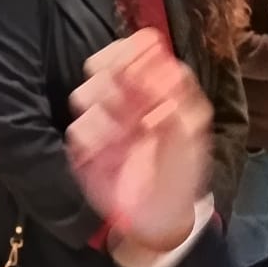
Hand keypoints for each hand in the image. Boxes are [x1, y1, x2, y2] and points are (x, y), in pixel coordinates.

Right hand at [68, 30, 213, 252]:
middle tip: (124, 105)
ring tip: (123, 138)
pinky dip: (93, 142)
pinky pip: (78, 130)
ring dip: (103, 114)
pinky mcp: (85, 142)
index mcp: (158, 86)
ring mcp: (103, 117)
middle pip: (103, 64)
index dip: (132, 51)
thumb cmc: (180, 174)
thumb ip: (175, 108)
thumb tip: (164, 76)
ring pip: (84, 94)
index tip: (133, 68)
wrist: (158, 218)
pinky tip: (110, 157)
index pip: (139, 48)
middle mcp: (127, 95)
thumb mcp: (189, 142)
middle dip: (110, 81)